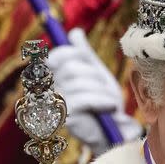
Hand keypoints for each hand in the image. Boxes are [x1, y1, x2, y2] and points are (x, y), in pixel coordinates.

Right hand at [47, 28, 142, 154]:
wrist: (114, 130)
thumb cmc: (103, 103)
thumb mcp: (96, 74)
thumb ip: (85, 55)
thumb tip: (74, 33)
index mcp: (55, 79)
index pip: (55, 57)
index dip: (72, 53)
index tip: (87, 61)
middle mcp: (50, 92)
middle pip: (71, 68)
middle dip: (94, 75)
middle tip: (105, 87)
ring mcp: (55, 105)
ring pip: (79, 83)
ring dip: (102, 91)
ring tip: (110, 102)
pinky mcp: (65, 118)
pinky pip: (84, 99)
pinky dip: (102, 101)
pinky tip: (110, 107)